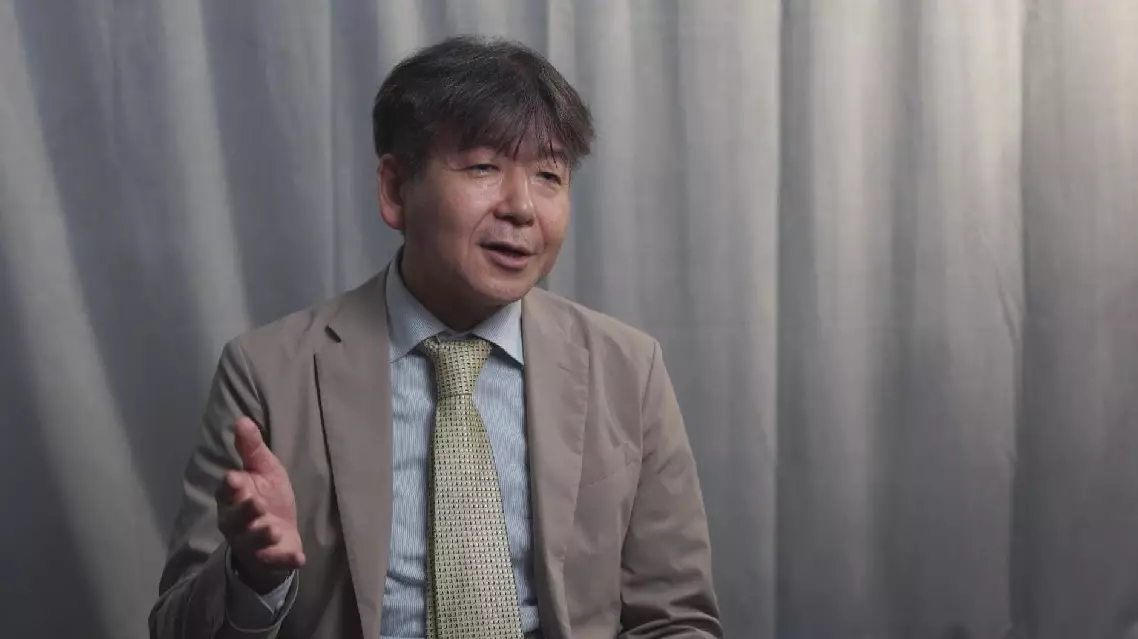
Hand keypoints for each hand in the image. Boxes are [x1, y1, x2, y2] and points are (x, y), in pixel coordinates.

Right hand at [215, 417, 305, 592]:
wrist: (278, 534)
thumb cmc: (266, 496)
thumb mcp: (263, 470)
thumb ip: (252, 449)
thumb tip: (241, 419)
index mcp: (233, 498)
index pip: (226, 491)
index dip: (230, 486)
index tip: (235, 477)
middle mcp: (236, 522)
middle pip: (234, 519)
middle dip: (244, 512)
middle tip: (256, 503)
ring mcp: (252, 543)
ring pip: (251, 542)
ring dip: (261, 537)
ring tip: (272, 530)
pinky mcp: (270, 559)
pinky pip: (275, 562)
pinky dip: (285, 561)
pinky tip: (298, 558)